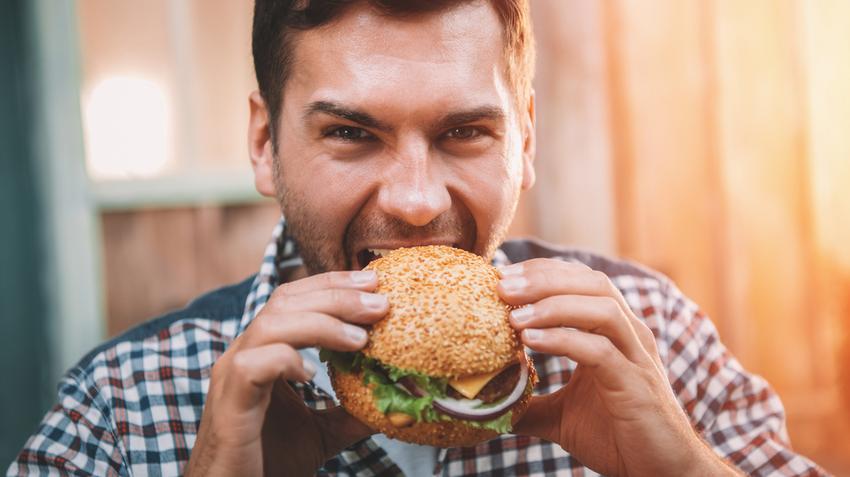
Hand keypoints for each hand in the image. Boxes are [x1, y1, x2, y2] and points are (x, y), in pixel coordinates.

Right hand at [185, 270, 386, 476]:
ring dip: (320, 324)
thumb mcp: (321, 434)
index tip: (373, 283)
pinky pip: (252, 366)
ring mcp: (231, 376)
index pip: (294, 299)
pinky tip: (312, 373)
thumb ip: (350, 412)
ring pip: (270, 325)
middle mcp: (244, 354)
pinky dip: (285, 360)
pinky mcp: (229, 405)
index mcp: (262, 351)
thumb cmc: (268, 464)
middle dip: (335, 295)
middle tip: (378, 301)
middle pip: (285, 301)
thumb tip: (394, 404)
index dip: (332, 285)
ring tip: (360, 338)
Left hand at [499, 259, 739, 476]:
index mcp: (614, 332)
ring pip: (602, 308)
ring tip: (513, 315)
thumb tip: (488, 404)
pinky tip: (531, 340)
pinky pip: (601, 351)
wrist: (662, 474)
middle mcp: (629, 335)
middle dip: (543, 279)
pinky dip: (564, 339)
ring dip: (553, 304)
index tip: (503, 276)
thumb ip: (529, 404)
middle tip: (501, 285)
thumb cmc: (617, 437)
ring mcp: (636, 358)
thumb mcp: (561, 416)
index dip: (543, 272)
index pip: (581, 281)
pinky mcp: (636, 385)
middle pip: (591, 283)